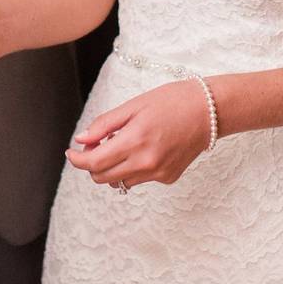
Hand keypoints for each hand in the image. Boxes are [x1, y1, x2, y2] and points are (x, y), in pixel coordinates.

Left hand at [66, 80, 210, 189]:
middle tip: (97, 144)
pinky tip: (143, 149)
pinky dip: (132, 168)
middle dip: (92, 164)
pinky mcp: (168, 178)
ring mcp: (158, 173)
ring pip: (119, 182)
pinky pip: (138, 179)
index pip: (94, 163)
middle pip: (102, 177)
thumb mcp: (133, 106)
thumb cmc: (173, 101)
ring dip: (112, 168)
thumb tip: (82, 140)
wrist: (211, 111)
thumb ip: (104, 125)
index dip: (77, 160)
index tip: (72, 152)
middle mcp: (146, 163)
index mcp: (135, 141)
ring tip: (123, 144)